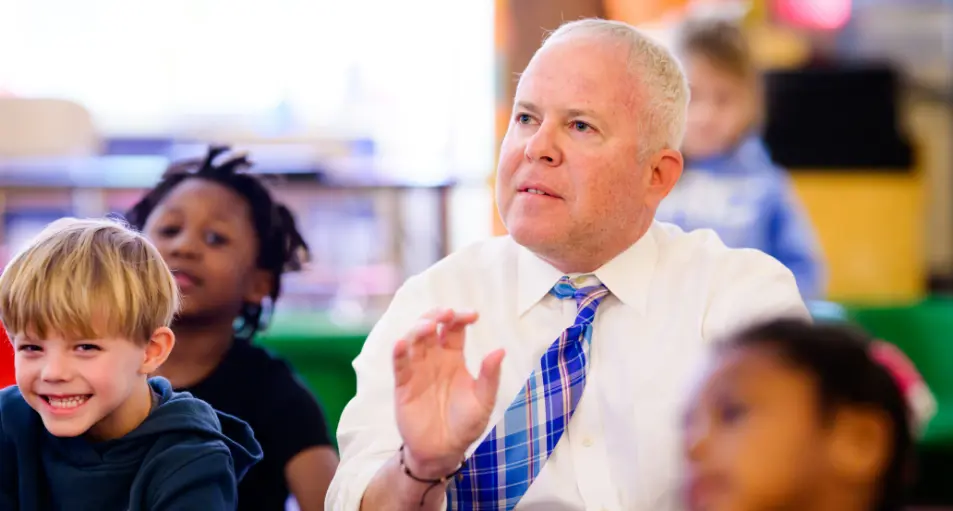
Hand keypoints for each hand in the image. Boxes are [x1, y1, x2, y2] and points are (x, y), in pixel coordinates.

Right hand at [392, 308, 504, 477]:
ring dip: (418, 328)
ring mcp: (417, 369)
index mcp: (454, 358)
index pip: (454, 329)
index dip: (461, 317)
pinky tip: (402, 344)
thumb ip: (490, 376)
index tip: (472, 315)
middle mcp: (434, 358)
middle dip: (437, 315)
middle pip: (431, 327)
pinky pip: (399, 364)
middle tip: (447, 313)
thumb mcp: (483, 400)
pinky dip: (398, 352)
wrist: (443, 450)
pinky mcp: (403, 384)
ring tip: (428, 325)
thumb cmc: (465, 424)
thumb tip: (500, 350)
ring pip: (413, 340)